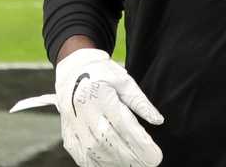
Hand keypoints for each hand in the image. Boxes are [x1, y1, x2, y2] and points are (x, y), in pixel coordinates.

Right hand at [14, 48, 164, 166]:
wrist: (72, 68)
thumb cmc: (102, 73)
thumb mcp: (125, 81)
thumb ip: (140, 102)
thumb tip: (158, 120)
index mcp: (102, 96)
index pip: (124, 125)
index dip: (141, 143)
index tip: (156, 156)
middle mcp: (86, 111)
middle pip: (110, 141)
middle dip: (131, 157)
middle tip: (148, 164)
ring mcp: (74, 123)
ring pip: (94, 150)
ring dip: (114, 162)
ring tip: (133, 166)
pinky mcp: (67, 131)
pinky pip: (78, 153)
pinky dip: (94, 163)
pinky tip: (108, 165)